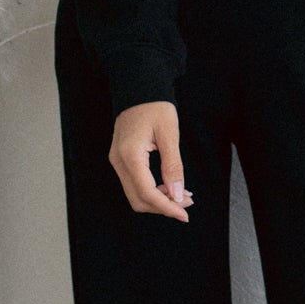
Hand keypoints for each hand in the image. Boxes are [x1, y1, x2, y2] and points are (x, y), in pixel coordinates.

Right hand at [109, 101, 194, 220]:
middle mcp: (118, 161)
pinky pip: (134, 184)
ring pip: (135, 195)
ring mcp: (117, 161)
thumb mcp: (170, 134)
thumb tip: (177, 195)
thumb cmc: (155, 106)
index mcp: (130, 155)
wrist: (139, 88)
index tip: (185, 214)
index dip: (167, 208)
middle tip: (187, 202)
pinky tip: (169, 186)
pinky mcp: (120, 160)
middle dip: (164, 206)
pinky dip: (152, 191)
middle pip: (138, 199)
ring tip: (181, 195)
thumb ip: (173, 166)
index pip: (147, 193)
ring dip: (158, 200)